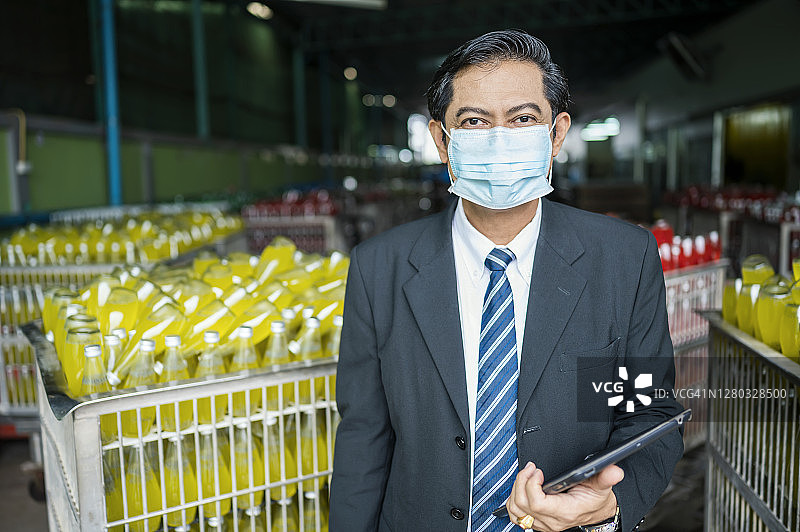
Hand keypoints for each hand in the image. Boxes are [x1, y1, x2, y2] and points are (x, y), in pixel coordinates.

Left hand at [505, 462, 622, 530]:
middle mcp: (552, 521)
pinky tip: (522, 487)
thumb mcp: (602, 486)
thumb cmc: (596, 499)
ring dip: (516, 489)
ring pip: (516, 510)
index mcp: (565, 512)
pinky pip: (517, 515)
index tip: (537, 471)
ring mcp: (544, 524)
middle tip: (530, 468)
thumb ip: (606, 477)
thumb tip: (614, 471)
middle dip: (521, 481)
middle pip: (522, 505)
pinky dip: (514, 499)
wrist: (596, 512)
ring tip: (526, 475)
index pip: (538, 504)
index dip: (531, 485)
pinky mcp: (538, 523)